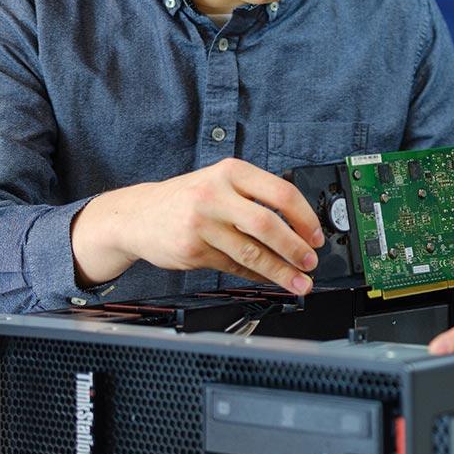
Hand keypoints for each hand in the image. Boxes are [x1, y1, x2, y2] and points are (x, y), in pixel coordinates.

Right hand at [71, 158, 324, 293]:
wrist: (137, 215)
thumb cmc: (187, 198)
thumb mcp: (220, 183)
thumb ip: (255, 196)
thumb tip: (298, 227)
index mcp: (231, 172)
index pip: (280, 192)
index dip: (305, 217)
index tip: (317, 236)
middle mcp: (216, 194)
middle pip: (267, 224)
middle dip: (295, 247)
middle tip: (311, 262)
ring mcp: (202, 223)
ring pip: (250, 252)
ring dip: (280, 271)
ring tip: (299, 282)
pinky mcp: (192, 250)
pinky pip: (233, 266)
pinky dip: (255, 275)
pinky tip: (268, 279)